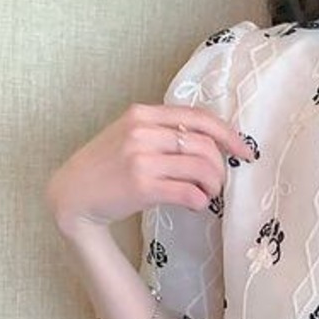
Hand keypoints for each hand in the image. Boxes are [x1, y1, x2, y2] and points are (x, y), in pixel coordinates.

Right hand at [45, 103, 254, 238]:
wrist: (73, 194)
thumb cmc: (107, 167)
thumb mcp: (130, 135)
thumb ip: (163, 132)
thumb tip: (211, 143)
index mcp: (143, 114)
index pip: (199, 117)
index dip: (229, 135)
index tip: (245, 152)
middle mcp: (142, 132)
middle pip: (205, 146)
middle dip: (221, 168)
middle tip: (217, 184)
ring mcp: (141, 158)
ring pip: (201, 169)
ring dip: (213, 186)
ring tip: (207, 195)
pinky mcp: (141, 186)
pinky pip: (189, 193)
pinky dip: (200, 201)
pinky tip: (195, 204)